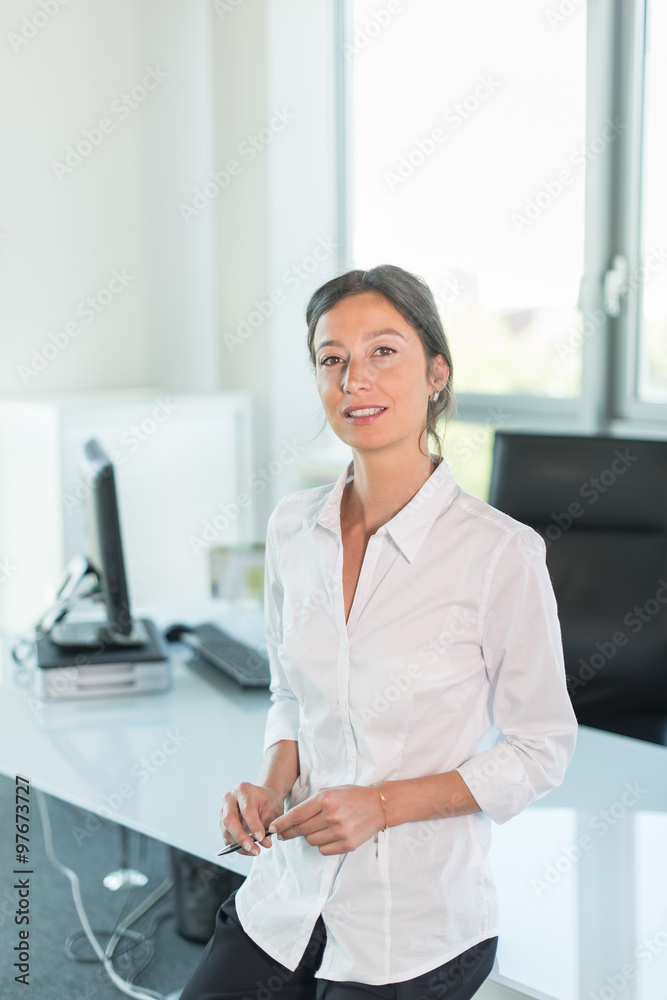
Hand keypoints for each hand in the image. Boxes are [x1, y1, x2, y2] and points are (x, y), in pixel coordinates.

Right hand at [220, 782, 284, 855]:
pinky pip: (227, 839)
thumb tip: (265, 843)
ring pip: (226, 831)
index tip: (261, 837)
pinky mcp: (223, 824)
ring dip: (240, 845)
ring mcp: (223, 811)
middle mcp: (230, 799)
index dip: (253, 824)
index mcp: (243, 790)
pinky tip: (250, 850)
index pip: (246, 808)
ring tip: (256, 851)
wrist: (263, 800)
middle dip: (241, 836)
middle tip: (253, 848)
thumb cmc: (268, 802)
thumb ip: (269, 824)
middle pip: (229, 819)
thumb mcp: (274, 809)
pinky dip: (238, 847)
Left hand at [267, 784, 384, 854]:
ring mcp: (340, 832)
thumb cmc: (351, 796)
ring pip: (311, 841)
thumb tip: (289, 821)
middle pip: (301, 830)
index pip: (296, 815)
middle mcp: (331, 816)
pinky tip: (328, 835)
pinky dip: (321, 844)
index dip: (281, 824)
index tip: (272, 829)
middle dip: (288, 833)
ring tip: (317, 828)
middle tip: (282, 835)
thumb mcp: (330, 791)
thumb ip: (310, 804)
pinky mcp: (347, 845)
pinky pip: (323, 849)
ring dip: (309, 836)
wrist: (377, 806)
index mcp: (325, 799)